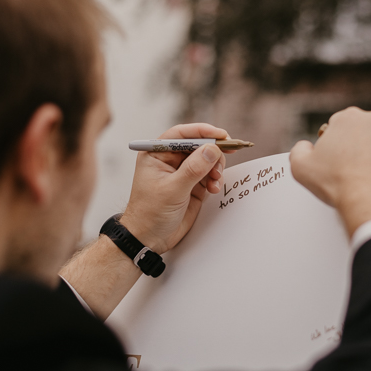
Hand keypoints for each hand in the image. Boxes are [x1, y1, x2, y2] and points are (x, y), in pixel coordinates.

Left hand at [120, 123, 232, 252]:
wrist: (149, 238)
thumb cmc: (150, 213)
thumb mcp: (172, 189)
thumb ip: (193, 169)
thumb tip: (211, 149)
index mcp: (157, 154)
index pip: (182, 135)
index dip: (203, 132)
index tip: (221, 136)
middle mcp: (170, 160)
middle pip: (198, 145)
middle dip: (213, 153)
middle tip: (221, 164)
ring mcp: (182, 173)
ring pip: (207, 160)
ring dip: (216, 168)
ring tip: (215, 182)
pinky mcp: (192, 185)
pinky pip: (209, 175)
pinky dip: (215, 180)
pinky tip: (214, 189)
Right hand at [289, 107, 370, 235]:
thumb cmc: (337, 184)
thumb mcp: (300, 167)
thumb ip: (298, 150)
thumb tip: (305, 146)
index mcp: (348, 117)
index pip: (339, 125)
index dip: (334, 143)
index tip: (334, 159)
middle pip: (364, 129)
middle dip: (358, 144)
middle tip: (351, 167)